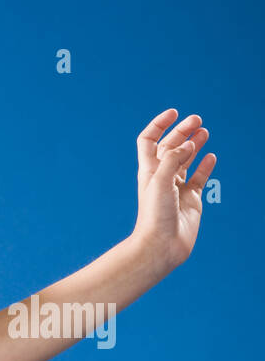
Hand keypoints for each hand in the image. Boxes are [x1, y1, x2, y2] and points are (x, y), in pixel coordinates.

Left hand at [131, 108, 216, 271]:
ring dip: (194, 145)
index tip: (174, 113)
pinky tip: (211, 156)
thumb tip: (188, 143)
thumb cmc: (155, 216)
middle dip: (182, 132)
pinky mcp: (191, 200)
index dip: (159, 125)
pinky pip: (199, 178)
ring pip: (186, 160)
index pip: (149, 140)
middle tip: (196, 121)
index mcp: (149, 171)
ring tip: (204, 132)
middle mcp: (162, 177)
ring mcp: (177, 188)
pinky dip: (205, 166)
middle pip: (170, 147)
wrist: (161, 246)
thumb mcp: (160, 182)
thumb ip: (173, 159)